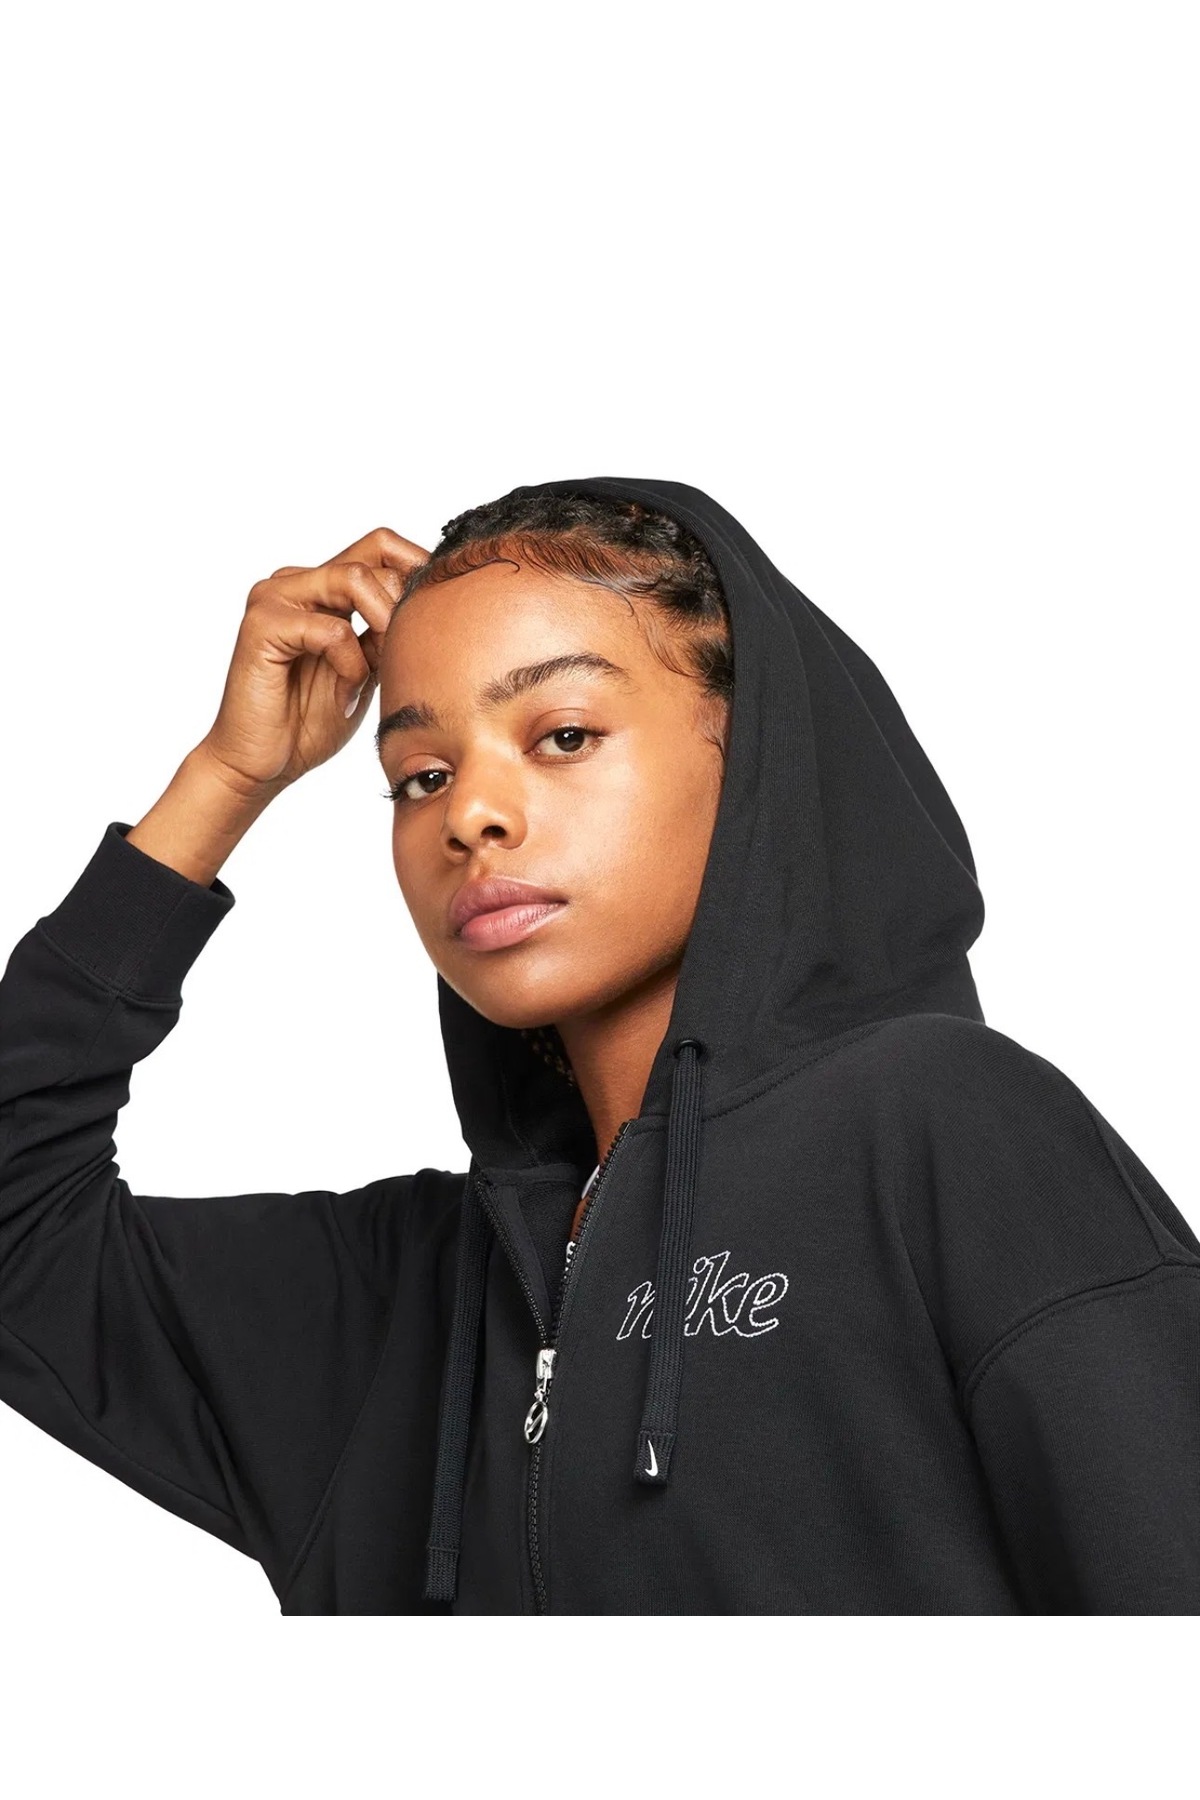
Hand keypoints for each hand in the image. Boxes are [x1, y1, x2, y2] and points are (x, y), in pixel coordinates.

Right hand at [200, 526, 429, 794]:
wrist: (263, 764)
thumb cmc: (309, 721)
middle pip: (372, 555)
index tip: (444, 609)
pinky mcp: (261, 624)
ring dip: (382, 622)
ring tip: (381, 667)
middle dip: (404, 602)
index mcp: (320, 587)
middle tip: (412, 649)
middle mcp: (295, 582)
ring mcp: (274, 597)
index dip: (419, 569)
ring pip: (352, 577)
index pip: (381, 547)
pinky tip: (347, 694)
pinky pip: (330, 628)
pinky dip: (350, 663)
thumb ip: (386, 632)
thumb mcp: (367, 669)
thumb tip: (430, 600)